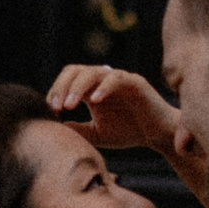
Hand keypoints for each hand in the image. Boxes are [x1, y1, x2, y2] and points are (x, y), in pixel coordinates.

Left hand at [45, 65, 183, 159]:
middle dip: (62, 86)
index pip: (67, 80)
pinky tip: (94, 101)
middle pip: (75, 71)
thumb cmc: (129, 132)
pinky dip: (103, 88)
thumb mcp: (97, 134)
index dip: (56, 92)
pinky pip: (116, 78)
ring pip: (93, 72)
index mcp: (91, 89)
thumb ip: (79, 129)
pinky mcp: (135, 82)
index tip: (50, 111)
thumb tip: (56, 127)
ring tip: (68, 105)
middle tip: (55, 106)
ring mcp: (118, 79)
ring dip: (77, 87)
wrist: (158, 136)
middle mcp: (102, 80)